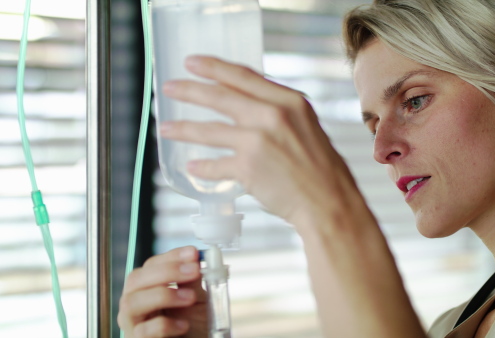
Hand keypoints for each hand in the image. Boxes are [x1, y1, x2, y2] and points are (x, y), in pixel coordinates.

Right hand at [117, 246, 206, 336]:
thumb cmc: (194, 324)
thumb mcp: (196, 298)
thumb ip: (192, 280)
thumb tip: (195, 257)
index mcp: (146, 288)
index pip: (150, 265)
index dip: (172, 256)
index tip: (193, 253)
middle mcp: (134, 303)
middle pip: (135, 279)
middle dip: (167, 271)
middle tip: (195, 271)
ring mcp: (132, 324)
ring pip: (132, 303)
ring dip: (164, 295)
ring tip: (191, 297)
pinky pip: (142, 331)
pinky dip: (164, 325)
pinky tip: (184, 325)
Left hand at [160, 56, 365, 230]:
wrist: (329, 203)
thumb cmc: (321, 169)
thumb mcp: (306, 127)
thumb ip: (280, 113)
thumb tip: (251, 106)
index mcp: (289, 102)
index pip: (243, 76)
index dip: (214, 68)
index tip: (192, 62)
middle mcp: (272, 115)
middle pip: (220, 96)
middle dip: (189, 90)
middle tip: (168, 88)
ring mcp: (258, 141)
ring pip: (209, 130)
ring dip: (183, 129)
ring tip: (165, 128)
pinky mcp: (248, 168)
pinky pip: (216, 166)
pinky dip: (202, 167)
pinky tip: (192, 167)